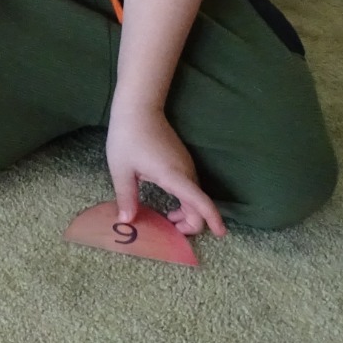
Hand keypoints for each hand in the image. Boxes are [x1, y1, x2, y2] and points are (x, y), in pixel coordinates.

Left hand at [106, 108, 227, 238]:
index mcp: (173, 176)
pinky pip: (190, 186)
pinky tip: (170, 203)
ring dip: (188, 211)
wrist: (139, 109)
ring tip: (169, 218)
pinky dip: (186, 200)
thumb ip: (126, 197)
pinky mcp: (182, 160)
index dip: (213, 219)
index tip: (221, 233)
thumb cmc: (128, 138)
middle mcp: (186, 171)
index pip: (200, 201)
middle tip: (172, 231)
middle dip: (192, 223)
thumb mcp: (121, 170)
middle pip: (200, 204)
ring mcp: (186, 164)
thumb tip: (127, 221)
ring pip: (195, 195)